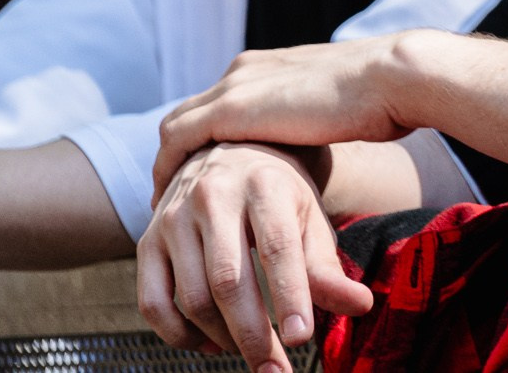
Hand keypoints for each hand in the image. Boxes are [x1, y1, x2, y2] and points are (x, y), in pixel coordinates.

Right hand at [138, 143, 372, 372]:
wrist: (227, 154)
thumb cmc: (277, 194)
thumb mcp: (308, 218)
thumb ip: (327, 265)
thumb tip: (361, 306)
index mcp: (265, 185)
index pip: (277, 247)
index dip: (289, 296)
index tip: (299, 339)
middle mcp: (213, 197)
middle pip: (229, 280)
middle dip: (253, 334)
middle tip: (275, 369)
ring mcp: (173, 219)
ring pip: (192, 297)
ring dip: (223, 338)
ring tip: (253, 352)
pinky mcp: (146, 242)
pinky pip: (153, 303)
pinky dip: (180, 335)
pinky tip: (212, 344)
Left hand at [155, 37, 426, 200]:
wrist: (391, 78)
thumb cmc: (383, 96)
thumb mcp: (338, 103)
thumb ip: (319, 115)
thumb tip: (332, 139)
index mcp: (270, 65)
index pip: (220, 100)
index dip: (208, 137)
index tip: (207, 171)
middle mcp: (244, 69)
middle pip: (191, 111)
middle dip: (179, 152)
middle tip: (177, 192)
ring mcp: (234, 86)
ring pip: (175, 127)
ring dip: (168, 164)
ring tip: (167, 204)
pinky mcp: (230, 109)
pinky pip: (176, 143)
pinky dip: (167, 170)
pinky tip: (172, 203)